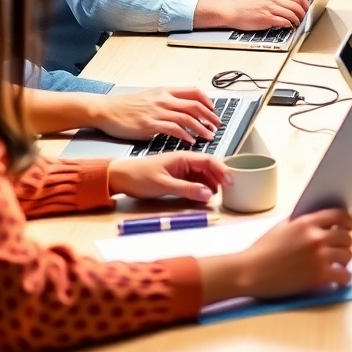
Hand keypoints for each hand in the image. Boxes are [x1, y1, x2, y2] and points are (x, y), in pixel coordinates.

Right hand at [90, 87, 220, 142]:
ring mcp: (158, 111)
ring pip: (187, 118)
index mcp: (165, 91)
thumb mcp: (149, 97)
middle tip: (217, 125)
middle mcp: (164, 99)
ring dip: (201, 128)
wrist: (106, 110)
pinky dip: (185, 135)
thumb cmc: (125, 106)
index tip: (213, 110)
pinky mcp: (150, 124)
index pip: (194, 92)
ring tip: (209, 136)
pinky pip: (173, 129)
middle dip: (210, 116)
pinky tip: (190, 141)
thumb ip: (165, 101)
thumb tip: (179, 109)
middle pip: (195, 105)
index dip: (207, 101)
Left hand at [107, 152, 227, 201]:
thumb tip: (207, 194)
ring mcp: (181, 169)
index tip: (231, 180)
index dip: (222, 169)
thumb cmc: (139, 177)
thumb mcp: (164, 185)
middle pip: (209, 166)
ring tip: (220, 193)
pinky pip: (194, 181)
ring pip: (203, 174)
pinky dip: (202, 187)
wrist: (120, 178)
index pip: (209, 160)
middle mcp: (184, 161)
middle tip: (230, 189)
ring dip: (212, 182)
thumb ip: (187, 189)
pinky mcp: (176, 177)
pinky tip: (205, 195)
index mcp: (183, 157)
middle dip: (221, 176)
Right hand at [227, 0, 308, 29]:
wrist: (233, 10)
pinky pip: (284, 21)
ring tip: (297, 24)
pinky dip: (289, 25)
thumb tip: (287, 3)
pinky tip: (289, 26)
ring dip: (298, 20)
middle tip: (304, 17)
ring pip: (293, 13)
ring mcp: (270, 8)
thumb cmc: (245, 5)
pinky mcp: (267, 18)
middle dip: (304, 12)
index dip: (305, 3)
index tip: (306, 8)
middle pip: (297, 4)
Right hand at [236, 210, 351, 297]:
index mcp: (307, 222)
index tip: (349, 226)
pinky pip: (343, 275)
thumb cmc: (262, 249)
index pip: (338, 215)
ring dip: (345, 260)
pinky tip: (340, 278)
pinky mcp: (318, 276)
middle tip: (340, 249)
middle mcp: (316, 237)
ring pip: (347, 255)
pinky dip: (344, 277)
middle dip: (344, 243)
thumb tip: (319, 223)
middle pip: (346, 237)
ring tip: (339, 264)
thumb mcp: (283, 227)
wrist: (250, 271)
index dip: (347, 221)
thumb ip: (302, 223)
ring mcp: (319, 257)